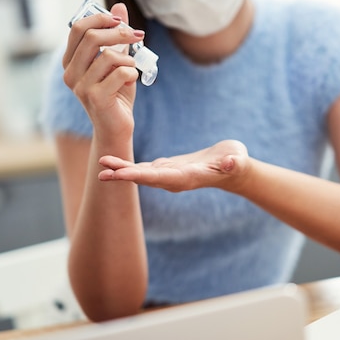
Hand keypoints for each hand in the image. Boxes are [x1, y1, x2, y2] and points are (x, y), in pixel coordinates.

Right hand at [62, 3, 144, 139]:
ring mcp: (81, 87)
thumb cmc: (116, 93)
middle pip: (92, 37)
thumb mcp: (116, 61)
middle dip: (119, 33)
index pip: (77, 28)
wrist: (116, 127)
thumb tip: (119, 6)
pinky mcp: (96, 98)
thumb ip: (115, 36)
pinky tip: (131, 83)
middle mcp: (70, 73)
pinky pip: (122, 73)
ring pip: (110, 56)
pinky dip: (133, 74)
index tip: (121, 20)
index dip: (100, 18)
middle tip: (137, 36)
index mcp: (70, 62)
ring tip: (131, 70)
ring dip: (129, 60)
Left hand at [98, 140, 250, 191]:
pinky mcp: (168, 168)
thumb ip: (234, 163)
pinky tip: (116, 163)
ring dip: (122, 170)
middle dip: (123, 174)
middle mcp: (174, 179)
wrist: (234, 169)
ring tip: (103, 163)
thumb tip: (232, 163)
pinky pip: (145, 169)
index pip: (158, 177)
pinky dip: (130, 166)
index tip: (120, 174)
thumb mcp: (237, 160)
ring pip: (141, 174)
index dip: (138, 176)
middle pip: (144, 178)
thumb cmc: (236, 163)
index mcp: (186, 178)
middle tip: (102, 169)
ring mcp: (170, 175)